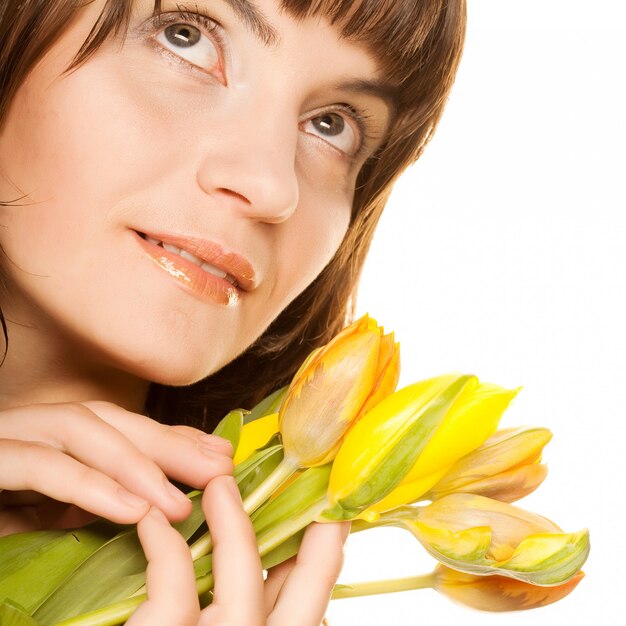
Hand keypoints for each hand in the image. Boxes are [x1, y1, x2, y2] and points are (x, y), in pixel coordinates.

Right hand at [0, 401, 232, 534]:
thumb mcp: (45, 516)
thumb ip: (87, 500)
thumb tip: (143, 501)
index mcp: (47, 437)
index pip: (120, 427)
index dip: (172, 438)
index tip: (220, 455)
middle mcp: (27, 426)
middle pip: (110, 420)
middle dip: (167, 443)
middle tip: (219, 469)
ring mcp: (2, 436)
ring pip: (79, 429)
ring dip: (136, 463)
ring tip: (180, 500)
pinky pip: (38, 465)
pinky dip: (88, 485)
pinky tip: (130, 509)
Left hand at [130, 475, 348, 625]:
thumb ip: (255, 604)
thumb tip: (274, 554)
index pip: (316, 594)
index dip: (328, 546)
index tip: (329, 506)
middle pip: (309, 585)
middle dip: (316, 526)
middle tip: (306, 474)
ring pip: (242, 572)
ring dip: (233, 518)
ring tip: (221, 483)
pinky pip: (173, 581)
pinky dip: (164, 542)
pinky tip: (151, 521)